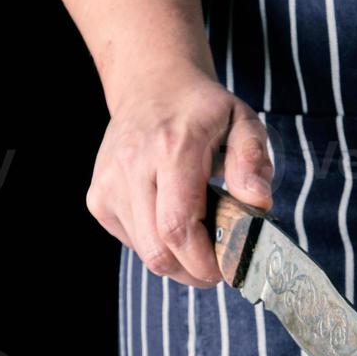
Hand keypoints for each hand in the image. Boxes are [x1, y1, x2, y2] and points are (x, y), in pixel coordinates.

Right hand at [86, 66, 273, 287]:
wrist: (150, 84)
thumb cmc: (201, 109)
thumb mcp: (242, 121)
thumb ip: (254, 160)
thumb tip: (258, 202)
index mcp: (172, 148)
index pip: (178, 227)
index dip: (203, 262)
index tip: (228, 268)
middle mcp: (133, 167)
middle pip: (159, 251)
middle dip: (193, 271)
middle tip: (217, 265)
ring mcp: (109, 184)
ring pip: (145, 253)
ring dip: (176, 260)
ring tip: (197, 237)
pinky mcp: (98, 198)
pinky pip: (132, 242)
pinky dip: (156, 244)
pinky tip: (169, 220)